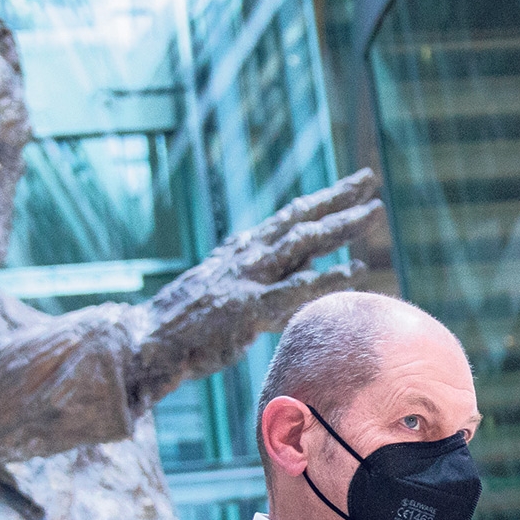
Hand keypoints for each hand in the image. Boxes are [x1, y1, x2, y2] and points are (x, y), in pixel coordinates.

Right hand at [127, 169, 383, 405]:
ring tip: (372, 212)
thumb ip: (253, 283)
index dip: (320, 202)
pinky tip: (354, 269)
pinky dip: (327, 278)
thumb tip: (288, 279)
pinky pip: (295, 290)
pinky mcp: (245, 308)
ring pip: (301, 243)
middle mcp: (246, 257)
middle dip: (337, 198)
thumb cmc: (183, 326)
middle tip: (368, 178)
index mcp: (240, 252)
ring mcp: (246, 280)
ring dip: (339, 226)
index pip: (287, 220)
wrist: (147, 342)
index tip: (349, 186)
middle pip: (299, 220)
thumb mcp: (220, 294)